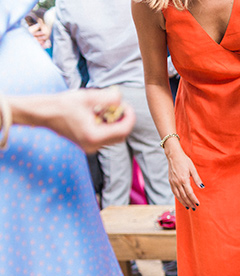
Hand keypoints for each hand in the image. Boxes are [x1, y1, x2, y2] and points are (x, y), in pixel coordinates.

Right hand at [9, 88, 135, 152]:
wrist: (43, 113)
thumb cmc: (62, 104)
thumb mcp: (87, 97)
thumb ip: (107, 97)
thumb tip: (121, 98)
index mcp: (94, 136)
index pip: (123, 130)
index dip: (129, 117)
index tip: (127, 105)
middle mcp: (93, 145)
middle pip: (121, 136)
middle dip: (124, 121)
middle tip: (121, 106)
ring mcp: (90, 147)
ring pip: (114, 138)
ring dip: (115, 123)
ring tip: (108, 109)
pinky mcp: (88, 145)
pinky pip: (105, 138)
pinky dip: (107, 127)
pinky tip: (99, 114)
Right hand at [164, 144, 203, 209]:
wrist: (174, 155)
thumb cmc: (184, 161)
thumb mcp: (192, 169)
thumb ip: (197, 179)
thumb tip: (202, 187)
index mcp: (183, 179)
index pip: (189, 193)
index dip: (194, 199)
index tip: (198, 204)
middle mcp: (177, 182)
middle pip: (184, 196)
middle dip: (189, 203)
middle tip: (194, 208)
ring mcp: (173, 182)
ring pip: (178, 196)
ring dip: (183, 202)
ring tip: (188, 207)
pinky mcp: (170, 181)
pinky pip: (174, 192)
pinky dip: (178, 197)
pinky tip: (181, 200)